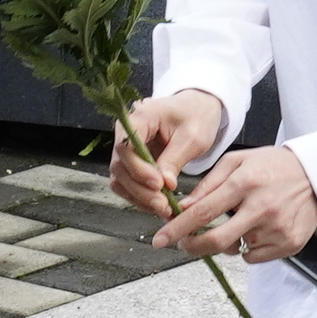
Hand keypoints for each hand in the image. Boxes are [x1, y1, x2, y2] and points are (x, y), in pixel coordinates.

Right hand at [108, 90, 227, 218]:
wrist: (197, 109)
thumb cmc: (196, 115)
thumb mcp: (192, 137)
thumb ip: (175, 160)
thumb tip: (165, 185)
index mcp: (139, 118)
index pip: (125, 147)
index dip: (138, 169)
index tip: (159, 185)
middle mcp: (125, 132)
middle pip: (119, 167)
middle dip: (140, 190)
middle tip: (163, 205)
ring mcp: (126, 148)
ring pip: (120, 179)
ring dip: (139, 197)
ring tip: (163, 209)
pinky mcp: (132, 161)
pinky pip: (128, 183)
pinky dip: (141, 196)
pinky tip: (158, 205)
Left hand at [158, 145, 316, 264]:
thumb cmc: (274, 166)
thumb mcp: (238, 162)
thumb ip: (208, 184)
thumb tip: (183, 208)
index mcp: (245, 183)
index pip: (203, 212)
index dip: (178, 229)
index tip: (160, 239)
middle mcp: (262, 208)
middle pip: (217, 241)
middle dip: (193, 246)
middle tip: (184, 244)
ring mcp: (277, 229)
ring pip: (235, 249)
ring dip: (227, 241)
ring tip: (241, 220)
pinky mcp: (290, 244)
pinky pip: (253, 257)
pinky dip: (248, 247)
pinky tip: (259, 228)